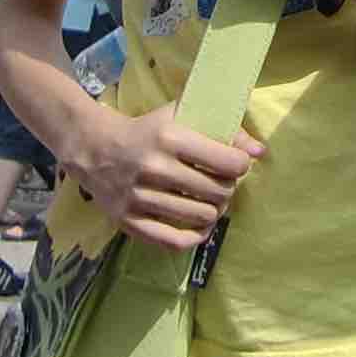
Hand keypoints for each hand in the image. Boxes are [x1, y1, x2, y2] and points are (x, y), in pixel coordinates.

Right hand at [59, 98, 264, 253]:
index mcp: (170, 137)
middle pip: (218, 192)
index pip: (228, 162)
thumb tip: (260, 151)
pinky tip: (198, 226)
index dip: (241, 165)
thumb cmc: (148, 129)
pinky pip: (174, 241)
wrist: (95, 148)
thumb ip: (224, 128)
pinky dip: (194, 237)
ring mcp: (139, 197)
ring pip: (201, 218)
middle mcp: (154, 168)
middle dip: (227, 190)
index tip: (236, 164)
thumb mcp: (182, 115)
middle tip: (221, 185)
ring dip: (213, 212)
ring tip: (209, 202)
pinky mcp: (129, 221)